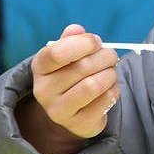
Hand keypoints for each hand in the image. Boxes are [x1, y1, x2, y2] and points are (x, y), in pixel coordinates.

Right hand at [27, 24, 119, 141]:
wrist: (70, 112)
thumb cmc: (71, 75)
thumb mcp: (67, 55)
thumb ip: (71, 39)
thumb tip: (77, 29)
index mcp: (40, 67)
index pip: (56, 53)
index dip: (83, 43)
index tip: (97, 42)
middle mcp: (44, 90)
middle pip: (81, 67)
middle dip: (105, 57)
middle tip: (111, 57)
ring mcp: (59, 110)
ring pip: (93, 86)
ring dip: (110, 75)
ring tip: (111, 72)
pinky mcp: (78, 124)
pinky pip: (104, 102)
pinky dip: (114, 91)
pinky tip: (111, 88)